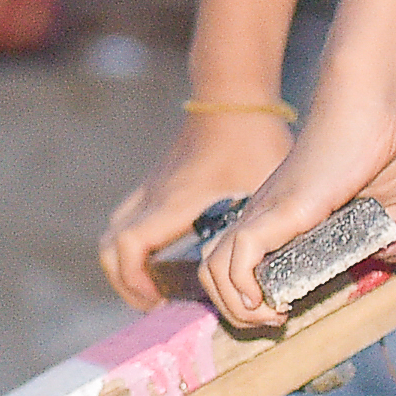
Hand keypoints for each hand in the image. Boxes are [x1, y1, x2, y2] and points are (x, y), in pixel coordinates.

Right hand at [97, 109, 293, 313]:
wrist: (233, 95)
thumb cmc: (251, 139)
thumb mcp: (263, 187)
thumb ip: (267, 228)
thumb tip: (287, 263)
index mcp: (174, 202)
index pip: (128, 247)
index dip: (134, 281)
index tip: (159, 300)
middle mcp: (154, 196)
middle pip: (109, 247)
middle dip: (123, 281)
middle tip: (154, 301)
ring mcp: (152, 186)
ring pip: (115, 230)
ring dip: (126, 261)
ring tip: (155, 282)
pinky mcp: (159, 179)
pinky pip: (131, 217)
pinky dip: (136, 241)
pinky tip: (168, 249)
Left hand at [199, 85, 395, 335]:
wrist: (366, 108)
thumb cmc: (372, 147)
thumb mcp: (387, 202)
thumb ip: (391, 230)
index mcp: (275, 218)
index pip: (231, 263)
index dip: (242, 297)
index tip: (279, 312)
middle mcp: (260, 217)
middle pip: (211, 272)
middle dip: (233, 312)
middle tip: (273, 322)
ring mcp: (265, 213)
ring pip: (215, 269)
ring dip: (236, 307)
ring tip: (274, 317)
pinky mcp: (280, 210)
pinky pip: (240, 254)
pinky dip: (245, 287)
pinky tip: (273, 302)